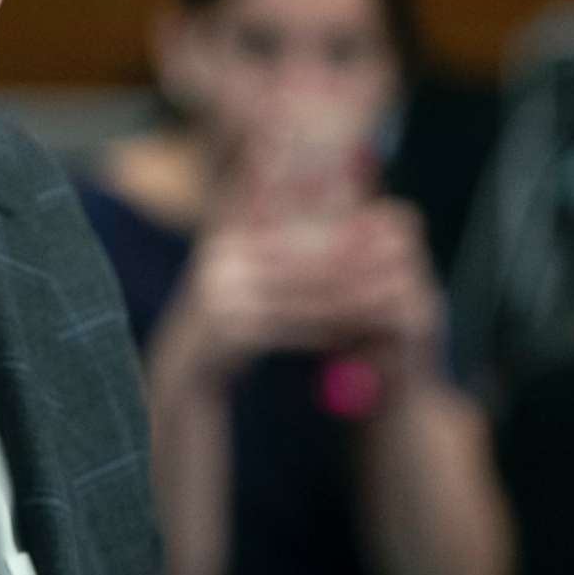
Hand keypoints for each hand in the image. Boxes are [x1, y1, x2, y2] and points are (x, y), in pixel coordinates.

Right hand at [150, 198, 440, 391]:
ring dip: (347, 301)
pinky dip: (325, 332)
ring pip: (300, 297)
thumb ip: (268, 240)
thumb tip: (310, 201)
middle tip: (392, 267)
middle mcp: (219, 263)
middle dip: (349, 265)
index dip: (332, 228)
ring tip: (383, 302)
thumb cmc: (223, 321)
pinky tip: (354, 334)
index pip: (289, 225)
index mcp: (225, 239)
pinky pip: (289, 330)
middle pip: (300, 261)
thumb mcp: (239, 272)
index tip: (376, 228)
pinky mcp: (227, 334)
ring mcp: (220, 298)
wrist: (181, 373)